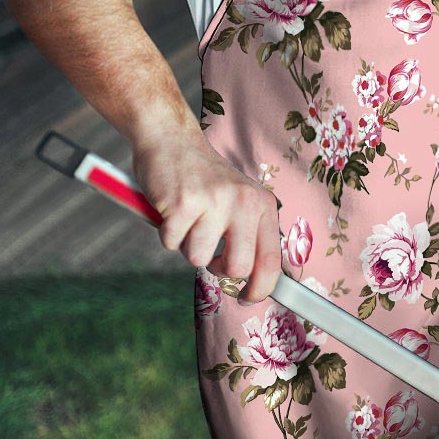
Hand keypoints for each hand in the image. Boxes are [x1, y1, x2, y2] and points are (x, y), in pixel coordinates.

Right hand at [132, 132, 281, 302]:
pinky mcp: (183, 203)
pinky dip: (167, 233)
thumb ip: (250, 235)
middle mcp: (244, 202)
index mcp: (263, 204)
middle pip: (237, 267)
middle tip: (209, 252)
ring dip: (187, 245)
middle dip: (218, 269)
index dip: (261, 288)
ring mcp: (214, 202)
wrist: (172, 140)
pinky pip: (171, 243)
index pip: (271, 260)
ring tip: (188, 219)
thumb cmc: (204, 179)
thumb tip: (255, 282)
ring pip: (198, 258)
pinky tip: (172, 210)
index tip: (247, 298)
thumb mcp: (240, 200)